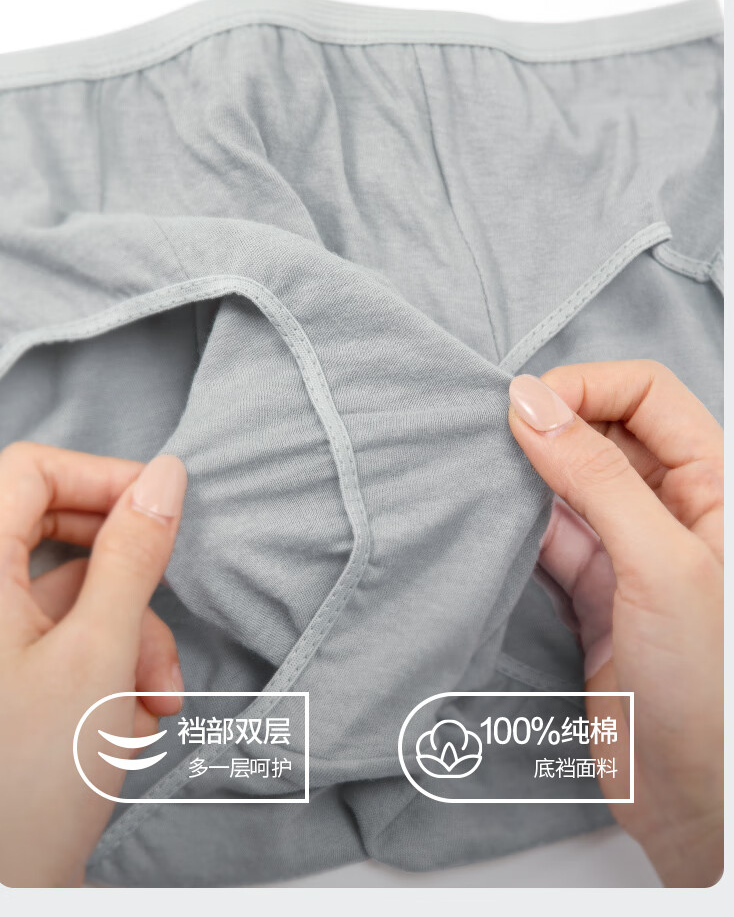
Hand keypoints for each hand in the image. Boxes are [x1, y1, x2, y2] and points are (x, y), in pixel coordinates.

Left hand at [0, 443, 187, 886]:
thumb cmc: (27, 784)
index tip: (160, 504)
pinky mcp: (12, 682)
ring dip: (134, 639)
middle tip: (165, 608)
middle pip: (62, 536)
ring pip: (78, 597)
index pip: (30, 472)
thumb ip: (134, 554)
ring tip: (157, 701)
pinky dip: (113, 670)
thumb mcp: (99, 654)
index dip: (99, 475)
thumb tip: (164, 476)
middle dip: (131, 579)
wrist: (2, 894)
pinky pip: (70, 643)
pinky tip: (131, 723)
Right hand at [508, 362, 722, 887]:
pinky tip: (489, 520)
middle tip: (492, 434)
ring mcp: (633, 552)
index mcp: (716, 488)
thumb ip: (596, 477)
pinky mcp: (597, 594)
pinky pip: (552, 537)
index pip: (648, 394)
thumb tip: (532, 401)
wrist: (696, 804)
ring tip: (481, 471)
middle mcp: (676, 510)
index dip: (588, 386)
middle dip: (552, 422)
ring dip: (528, 473)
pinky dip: (517, 524)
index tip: (527, 405)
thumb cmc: (710, 689)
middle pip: (607, 430)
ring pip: (572, 482)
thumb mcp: (660, 565)